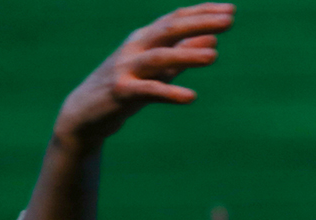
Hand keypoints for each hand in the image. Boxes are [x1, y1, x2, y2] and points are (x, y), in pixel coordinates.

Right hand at [53, 4, 235, 153]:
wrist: (85, 114)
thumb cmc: (126, 87)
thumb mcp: (158, 69)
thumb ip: (183, 53)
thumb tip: (213, 38)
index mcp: (144, 38)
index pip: (176, 19)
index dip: (202, 12)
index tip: (230, 10)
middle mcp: (135, 48)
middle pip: (169, 29)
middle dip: (200, 23)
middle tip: (230, 21)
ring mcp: (126, 68)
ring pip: (160, 57)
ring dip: (187, 54)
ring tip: (214, 56)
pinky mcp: (120, 92)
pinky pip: (148, 91)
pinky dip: (170, 93)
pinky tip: (191, 97)